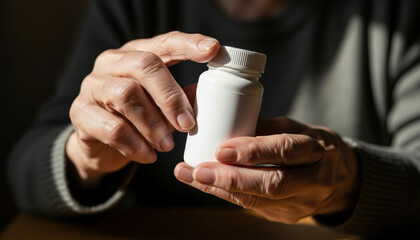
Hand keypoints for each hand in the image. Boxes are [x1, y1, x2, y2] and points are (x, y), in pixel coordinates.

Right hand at [67, 31, 219, 187]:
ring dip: (153, 124)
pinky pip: (112, 128)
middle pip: (144, 65)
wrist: (98, 146)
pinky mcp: (81, 114)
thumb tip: (202, 95)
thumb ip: (180, 98)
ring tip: (167, 145)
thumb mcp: (161, 106)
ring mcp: (92, 86)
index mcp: (135, 55)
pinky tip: (148, 156)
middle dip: (171, 96)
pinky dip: (135, 145)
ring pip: (126, 95)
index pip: (163, 43)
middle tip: (188, 124)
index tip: (213, 50)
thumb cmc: (136, 119)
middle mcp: (111, 64)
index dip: (188, 44)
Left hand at [174, 117, 358, 222]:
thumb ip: (263, 128)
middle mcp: (314, 181)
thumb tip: (222, 120)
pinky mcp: (286, 215)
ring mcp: (301, 203)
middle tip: (198, 170)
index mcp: (319, 151)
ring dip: (220, 189)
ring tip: (192, 177)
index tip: (221, 149)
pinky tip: (204, 184)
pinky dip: (226, 195)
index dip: (253, 151)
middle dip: (230, 178)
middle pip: (270, 184)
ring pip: (257, 201)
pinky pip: (252, 207)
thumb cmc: (310, 145)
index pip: (285, 151)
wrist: (338, 178)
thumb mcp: (294, 128)